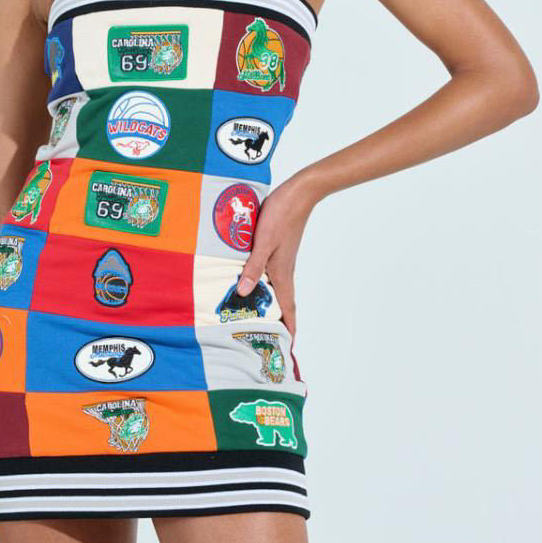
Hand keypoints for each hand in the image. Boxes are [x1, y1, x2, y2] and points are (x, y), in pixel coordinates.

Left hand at [236, 173, 317, 338]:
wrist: (299, 194)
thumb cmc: (281, 216)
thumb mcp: (263, 242)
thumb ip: (253, 267)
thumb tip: (243, 293)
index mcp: (282, 274)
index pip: (288, 309)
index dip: (289, 329)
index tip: (288, 348)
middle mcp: (283, 271)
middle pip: (283, 304)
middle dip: (278, 322)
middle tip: (267, 339)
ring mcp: (281, 261)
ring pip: (275, 290)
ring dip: (270, 305)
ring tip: (258, 318)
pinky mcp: (277, 250)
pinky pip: (270, 275)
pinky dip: (263, 286)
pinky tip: (252, 285)